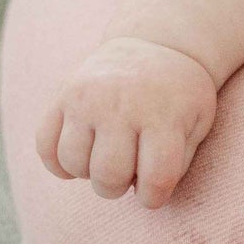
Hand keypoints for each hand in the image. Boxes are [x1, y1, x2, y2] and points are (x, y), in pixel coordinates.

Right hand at [36, 37, 218, 207]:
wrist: (157, 45)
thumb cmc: (180, 95)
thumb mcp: (198, 122)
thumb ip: (178, 160)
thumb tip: (143, 193)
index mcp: (163, 115)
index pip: (156, 178)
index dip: (153, 198)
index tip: (153, 191)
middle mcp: (121, 106)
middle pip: (108, 176)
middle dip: (117, 187)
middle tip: (127, 174)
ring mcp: (87, 99)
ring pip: (73, 163)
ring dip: (88, 174)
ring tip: (107, 159)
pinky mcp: (62, 96)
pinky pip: (45, 146)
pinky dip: (58, 163)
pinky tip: (81, 156)